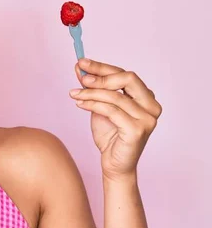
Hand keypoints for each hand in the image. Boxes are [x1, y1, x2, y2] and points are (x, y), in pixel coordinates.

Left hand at [69, 58, 161, 180]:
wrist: (114, 164)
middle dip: (101, 75)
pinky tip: (80, 104)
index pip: (125, 74)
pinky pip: (111, 110)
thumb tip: (81, 68)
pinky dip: (93, 105)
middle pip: (127, 78)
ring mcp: (147, 118)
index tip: (82, 62)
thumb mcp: (99, 106)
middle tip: (81, 78)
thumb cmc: (110, 136)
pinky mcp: (137, 130)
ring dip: (91, 93)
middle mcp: (152, 106)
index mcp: (146, 98)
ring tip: (74, 94)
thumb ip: (93, 87)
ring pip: (115, 96)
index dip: (102, 67)